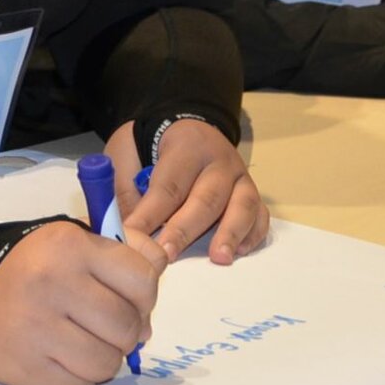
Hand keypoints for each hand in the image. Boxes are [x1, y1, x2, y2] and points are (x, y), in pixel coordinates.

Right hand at [0, 219, 164, 384]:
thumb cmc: (40, 265)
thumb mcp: (80, 238)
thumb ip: (129, 248)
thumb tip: (159, 281)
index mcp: (70, 247)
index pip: (142, 279)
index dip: (146, 294)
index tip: (131, 296)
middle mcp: (51, 286)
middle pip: (127, 327)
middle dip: (128, 329)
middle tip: (111, 324)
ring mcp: (34, 331)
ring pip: (107, 363)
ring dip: (107, 356)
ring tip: (88, 340)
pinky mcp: (24, 370)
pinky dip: (81, 376)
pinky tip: (65, 356)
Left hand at [107, 118, 268, 266]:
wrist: (184, 127)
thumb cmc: (151, 147)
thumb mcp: (127, 152)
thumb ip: (125, 188)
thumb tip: (125, 231)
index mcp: (186, 145)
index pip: (169, 185)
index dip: (151, 214)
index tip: (135, 238)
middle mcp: (219, 159)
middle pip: (206, 197)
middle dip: (185, 229)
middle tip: (166, 255)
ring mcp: (240, 177)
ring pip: (241, 204)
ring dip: (230, 233)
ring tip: (218, 258)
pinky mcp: (252, 193)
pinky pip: (259, 214)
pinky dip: (253, 233)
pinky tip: (240, 252)